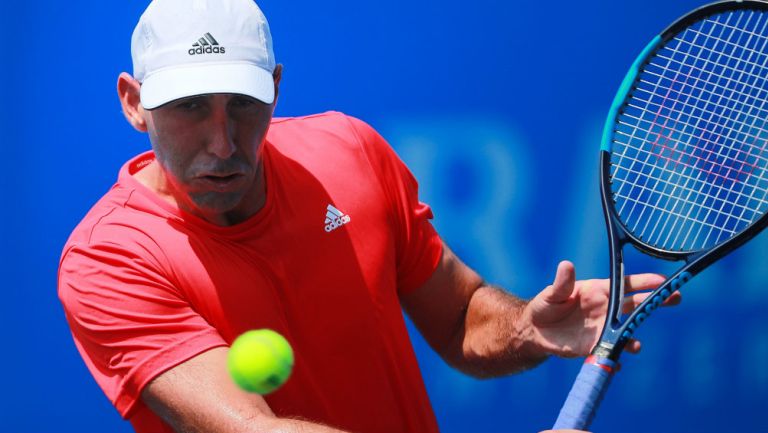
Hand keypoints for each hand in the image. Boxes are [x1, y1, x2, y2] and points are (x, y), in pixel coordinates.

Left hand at [523, 261, 680, 357]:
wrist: (537, 331)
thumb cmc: (546, 305)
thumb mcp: (552, 293)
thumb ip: (562, 282)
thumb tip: (566, 264)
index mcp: (599, 290)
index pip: (626, 284)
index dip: (645, 281)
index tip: (663, 280)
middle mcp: (607, 309)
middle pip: (636, 305)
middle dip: (656, 301)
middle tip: (676, 298)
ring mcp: (604, 328)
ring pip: (627, 331)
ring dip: (633, 337)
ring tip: (636, 346)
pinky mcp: (596, 346)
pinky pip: (611, 352)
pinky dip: (616, 357)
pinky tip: (616, 363)